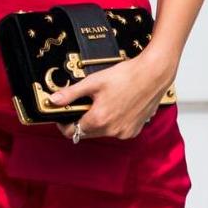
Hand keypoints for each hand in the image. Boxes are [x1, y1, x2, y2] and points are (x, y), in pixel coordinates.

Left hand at [43, 53, 173, 140]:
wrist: (153, 74)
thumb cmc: (127, 75)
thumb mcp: (94, 82)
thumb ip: (71, 94)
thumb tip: (54, 100)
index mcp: (99, 119)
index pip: (72, 132)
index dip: (64, 123)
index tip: (65, 115)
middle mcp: (112, 130)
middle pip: (87, 133)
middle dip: (82, 120)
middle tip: (86, 104)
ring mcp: (124, 132)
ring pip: (102, 132)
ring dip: (98, 121)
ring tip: (104, 102)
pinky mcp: (134, 130)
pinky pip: (117, 131)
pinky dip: (113, 122)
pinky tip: (117, 107)